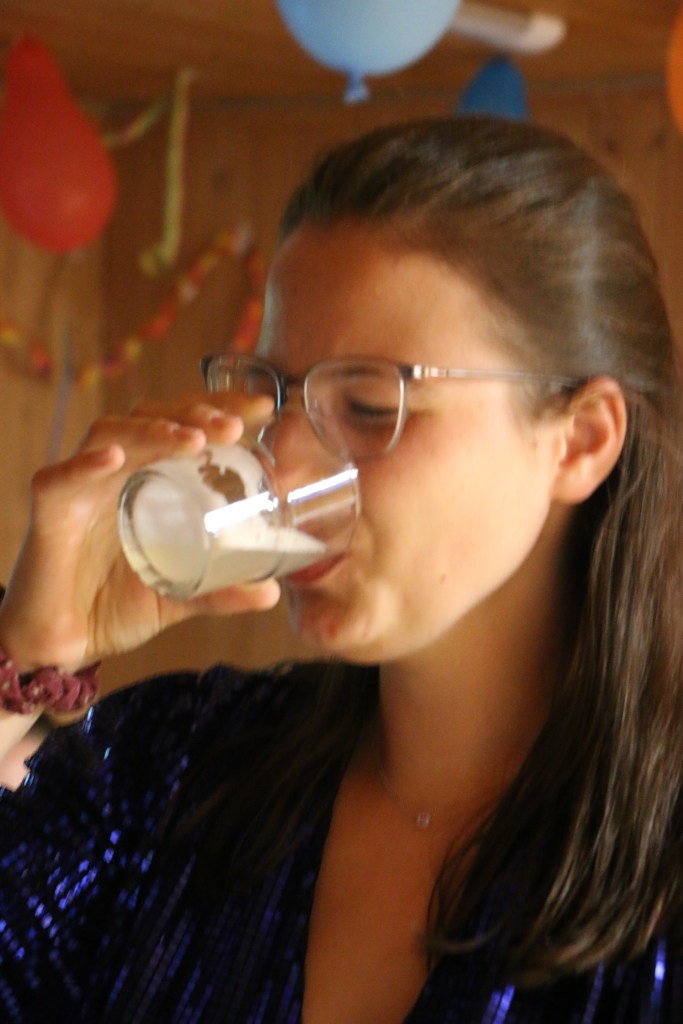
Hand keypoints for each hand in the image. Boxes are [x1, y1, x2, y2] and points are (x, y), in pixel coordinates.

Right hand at [0, 392, 280, 674]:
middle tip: (233, 426)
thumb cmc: (113, 608)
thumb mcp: (179, 598)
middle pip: (152, 418)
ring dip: (153, 430)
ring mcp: (82, 486)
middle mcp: (116, 473)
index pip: (184, 428)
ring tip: (193, 440)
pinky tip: (116, 459)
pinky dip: (86, 464)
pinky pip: (61, 478)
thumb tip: (271, 591)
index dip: (219, 411)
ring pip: (112, 434)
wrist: (60, 645)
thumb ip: (221, 592)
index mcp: (149, 481)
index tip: (261, 410)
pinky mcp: (50, 511)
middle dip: (195, 414)